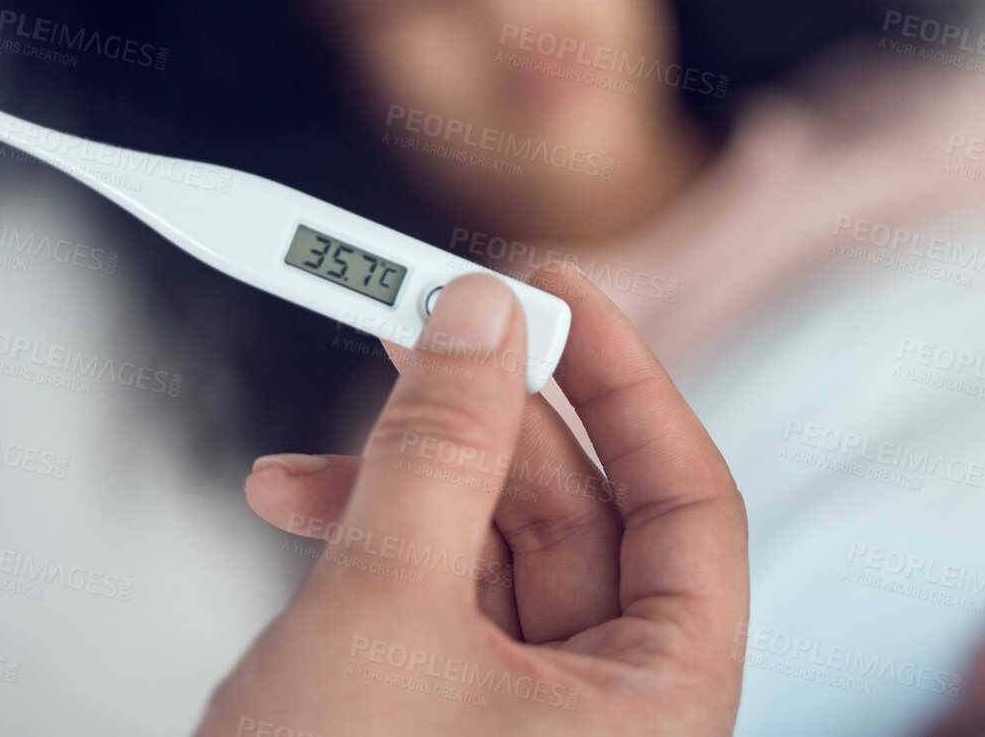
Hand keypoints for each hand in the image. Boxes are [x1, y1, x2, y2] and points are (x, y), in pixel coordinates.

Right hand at [201, 266, 748, 735]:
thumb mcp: (382, 612)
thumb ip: (438, 450)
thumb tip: (482, 317)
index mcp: (660, 710)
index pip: (690, 503)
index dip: (627, 382)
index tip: (558, 291)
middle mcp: (615, 717)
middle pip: (578, 512)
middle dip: (478, 419)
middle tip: (407, 330)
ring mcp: (533, 722)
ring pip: (498, 548)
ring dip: (401, 480)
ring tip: (303, 461)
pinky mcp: (456, 720)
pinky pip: (443, 594)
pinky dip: (374, 541)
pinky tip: (295, 508)